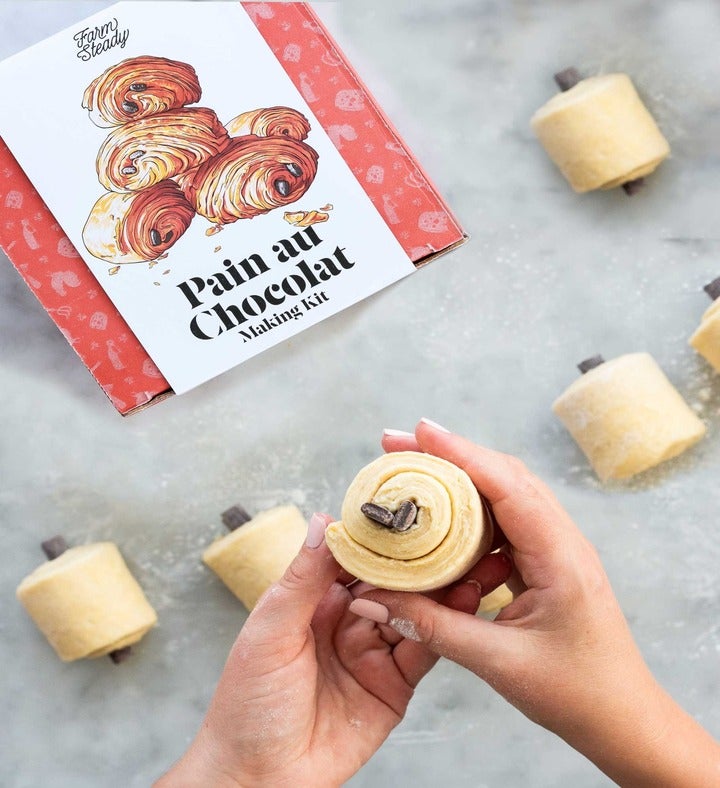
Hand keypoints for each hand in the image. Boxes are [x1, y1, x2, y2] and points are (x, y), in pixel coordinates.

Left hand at [157, 512, 509, 786]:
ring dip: (438, 592)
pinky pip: (422, 651)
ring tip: (467, 565)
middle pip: (391, 583)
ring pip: (413, 613)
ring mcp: (373, 653)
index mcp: (315, 601)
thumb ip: (303, 579)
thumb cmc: (247, 704)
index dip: (383, 538)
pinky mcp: (393, 686)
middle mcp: (348, 622)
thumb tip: (324, 522)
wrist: (258, 780)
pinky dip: (442, 629)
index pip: (357, 559)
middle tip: (453, 536)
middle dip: (420, 563)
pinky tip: (459, 607)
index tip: (411, 513)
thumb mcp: (271, 630)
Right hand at [351, 419, 719, 786]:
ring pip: (504, 496)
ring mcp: (556, 548)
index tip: (418, 432)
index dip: (460, 453)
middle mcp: (562, 540)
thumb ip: (433, 627)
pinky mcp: (547, 562)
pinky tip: (442, 530)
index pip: (507, 484)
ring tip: (412, 479)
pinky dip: (470, 518)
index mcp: (560, 555)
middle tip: (398, 446)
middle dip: (450, 456)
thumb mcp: (498, 662)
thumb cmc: (576, 693)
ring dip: (459, 482)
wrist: (623, 719)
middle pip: (503, 476)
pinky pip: (505, 525)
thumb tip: (373, 600)